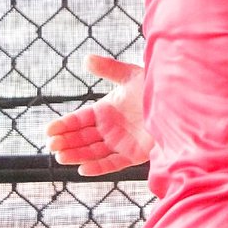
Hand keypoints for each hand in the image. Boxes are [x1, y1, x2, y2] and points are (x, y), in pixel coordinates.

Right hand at [44, 54, 151, 175]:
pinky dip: (98, 167)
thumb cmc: (154, 87)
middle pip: (82, 137)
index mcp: (106, 110)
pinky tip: (83, 169)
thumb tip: (86, 58)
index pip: (79, 119)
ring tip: (61, 157)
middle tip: (52, 145)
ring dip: (76, 155)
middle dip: (66, 142)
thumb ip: (109, 69)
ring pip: (93, 152)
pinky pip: (113, 163)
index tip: (48, 130)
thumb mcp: (130, 76)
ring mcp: (120, 142)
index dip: (64, 125)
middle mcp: (110, 128)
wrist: (179, 102)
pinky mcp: (134, 155)